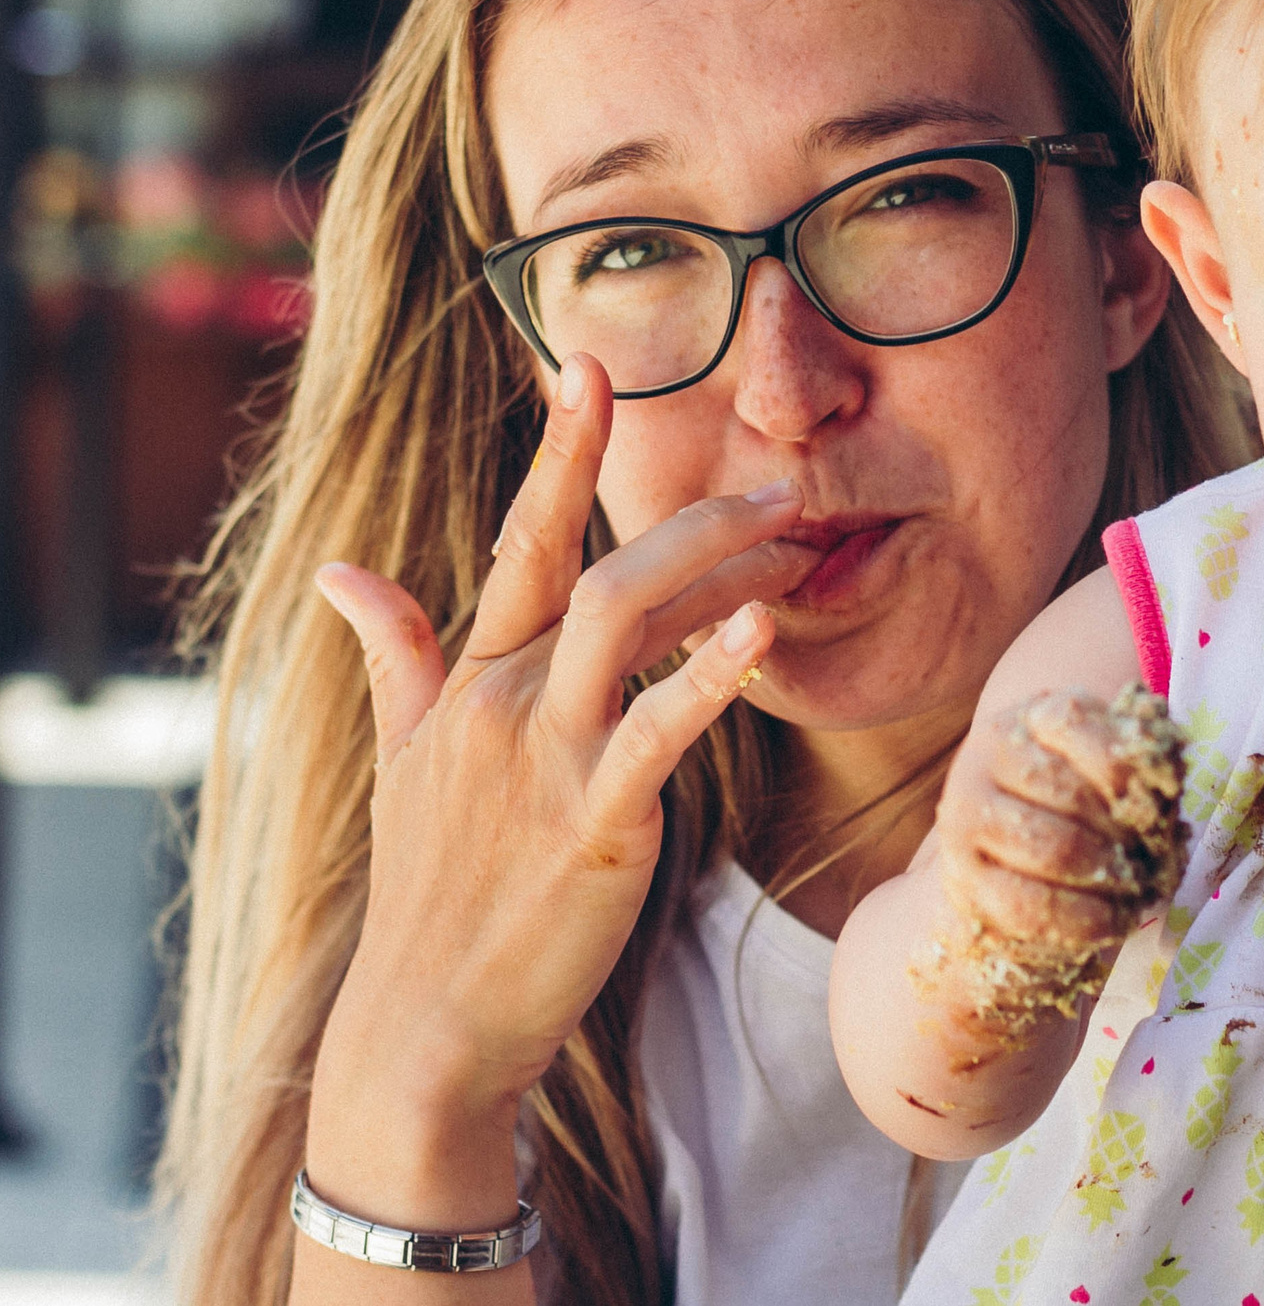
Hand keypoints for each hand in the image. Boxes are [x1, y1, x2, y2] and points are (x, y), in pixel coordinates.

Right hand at [311, 353, 819, 1133]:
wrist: (423, 1025)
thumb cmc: (426, 891)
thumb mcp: (401, 760)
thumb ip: (393, 655)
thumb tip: (342, 571)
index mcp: (471, 679)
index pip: (519, 541)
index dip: (558, 450)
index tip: (593, 368)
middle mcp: (505, 700)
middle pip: (598, 567)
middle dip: (692, 519)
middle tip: (778, 488)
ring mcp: (544, 757)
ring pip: (621, 618)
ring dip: (712, 568)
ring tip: (789, 540)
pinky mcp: (592, 820)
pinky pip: (655, 733)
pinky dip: (709, 681)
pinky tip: (763, 638)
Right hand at [931, 690, 1183, 1003]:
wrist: (1005, 856)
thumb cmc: (1079, 809)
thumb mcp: (1110, 773)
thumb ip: (1140, 766)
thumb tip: (1163, 776)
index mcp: (1029, 716)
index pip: (1078, 723)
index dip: (1127, 768)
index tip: (1153, 802)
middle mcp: (985, 754)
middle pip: (1076, 797)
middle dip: (1127, 838)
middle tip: (1150, 861)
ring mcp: (964, 813)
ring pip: (1056, 850)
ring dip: (1110, 879)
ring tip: (1132, 890)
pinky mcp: (960, 877)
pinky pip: (1031, 907)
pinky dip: (1086, 920)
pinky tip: (1110, 921)